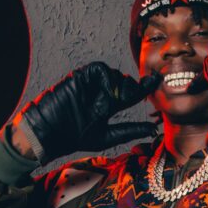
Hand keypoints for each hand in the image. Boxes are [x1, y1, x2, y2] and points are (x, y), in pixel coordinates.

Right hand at [20, 62, 161, 162]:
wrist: (50, 133)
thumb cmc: (75, 137)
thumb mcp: (108, 136)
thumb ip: (130, 130)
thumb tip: (153, 130)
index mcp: (109, 105)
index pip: (132, 93)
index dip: (145, 87)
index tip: (157, 81)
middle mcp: (102, 92)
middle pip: (127, 82)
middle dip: (134, 89)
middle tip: (132, 99)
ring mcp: (92, 84)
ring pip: (116, 75)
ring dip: (120, 87)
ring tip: (112, 102)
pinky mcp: (81, 77)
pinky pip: (101, 69)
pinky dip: (108, 78)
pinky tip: (108, 91)